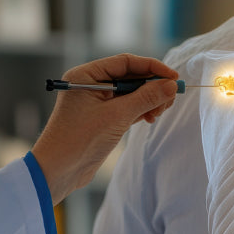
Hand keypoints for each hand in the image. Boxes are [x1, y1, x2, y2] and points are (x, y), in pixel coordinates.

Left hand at [31, 54, 178, 203]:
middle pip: (130, 77)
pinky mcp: (102, 118)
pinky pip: (127, 107)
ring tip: (159, 112)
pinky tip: (151, 117)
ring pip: (131, 94)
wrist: (59, 171)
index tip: (174, 77)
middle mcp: (90, 84)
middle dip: (152, 86)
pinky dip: (141, 111)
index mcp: (86, 75)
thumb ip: (146, 98)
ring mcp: (96, 102)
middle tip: (171, 97)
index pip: (125, 62)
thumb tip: (171, 86)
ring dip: (148, 101)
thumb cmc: (80, 140)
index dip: (152, 68)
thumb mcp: (117, 116)